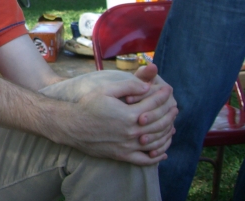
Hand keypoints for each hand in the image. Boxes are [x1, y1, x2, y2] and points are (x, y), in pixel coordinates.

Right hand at [40, 69, 175, 164]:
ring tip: (172, 124)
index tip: (168, 90)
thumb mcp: (106, 89)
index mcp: (129, 115)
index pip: (154, 104)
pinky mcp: (122, 155)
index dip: (163, 95)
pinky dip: (157, 156)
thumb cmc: (88, 105)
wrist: (72, 126)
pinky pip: (145, 160)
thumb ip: (128, 86)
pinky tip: (163, 151)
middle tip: (174, 105)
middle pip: (159, 123)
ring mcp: (128, 146)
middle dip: (169, 112)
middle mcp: (131, 132)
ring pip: (156, 141)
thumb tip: (147, 86)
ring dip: (167, 132)